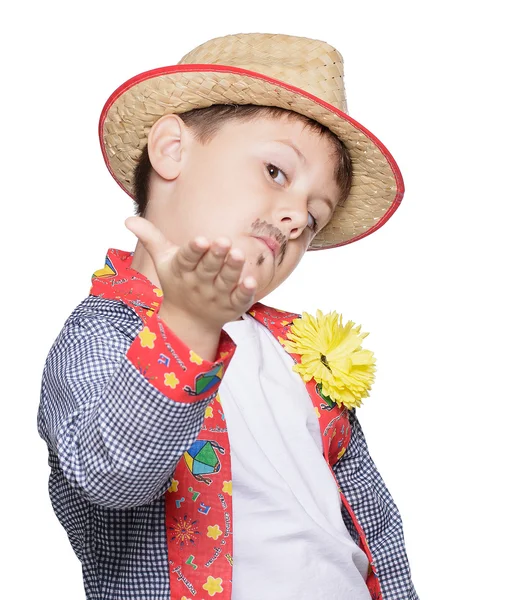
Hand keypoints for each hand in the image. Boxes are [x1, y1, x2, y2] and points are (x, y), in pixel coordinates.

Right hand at [124, 216, 256, 329]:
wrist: (189, 320)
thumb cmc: (178, 282)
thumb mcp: (163, 261)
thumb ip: (151, 238)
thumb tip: (128, 219)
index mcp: (183, 270)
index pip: (187, 258)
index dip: (194, 250)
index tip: (200, 240)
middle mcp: (200, 282)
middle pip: (208, 268)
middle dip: (216, 256)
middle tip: (224, 241)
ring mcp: (217, 295)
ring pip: (226, 280)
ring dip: (232, 268)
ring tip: (239, 253)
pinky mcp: (233, 305)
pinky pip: (240, 298)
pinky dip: (245, 291)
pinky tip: (252, 280)